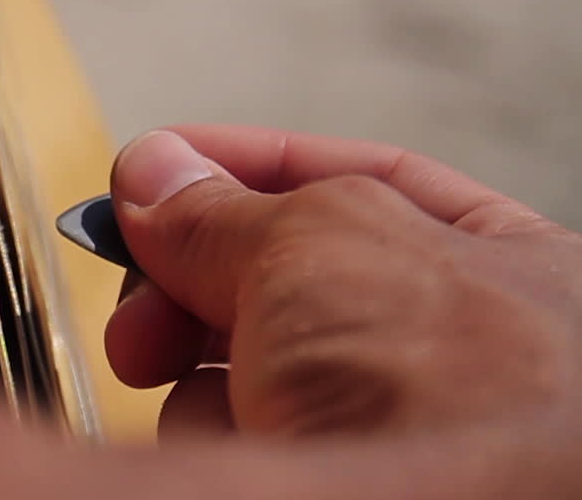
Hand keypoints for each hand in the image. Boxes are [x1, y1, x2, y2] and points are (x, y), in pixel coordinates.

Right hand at [104, 126, 581, 440]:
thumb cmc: (459, 395)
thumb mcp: (320, 246)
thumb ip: (227, 206)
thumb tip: (155, 173)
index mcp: (492, 263)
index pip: (349, 184)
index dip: (244, 166)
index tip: (155, 169)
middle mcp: (440, 345)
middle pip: (276, 275)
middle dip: (191, 273)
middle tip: (141, 280)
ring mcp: (376, 422)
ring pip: (241, 358)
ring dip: (191, 356)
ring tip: (175, 365)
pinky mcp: (314, 475)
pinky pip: (228, 428)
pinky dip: (203, 423)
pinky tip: (225, 433)